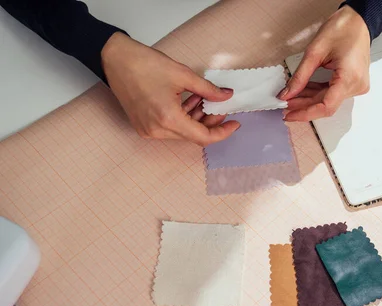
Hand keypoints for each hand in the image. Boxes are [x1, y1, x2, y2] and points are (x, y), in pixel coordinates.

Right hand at [101, 32, 239, 144]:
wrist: (114, 59)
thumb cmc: (143, 64)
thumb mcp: (183, 75)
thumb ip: (208, 89)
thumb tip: (226, 96)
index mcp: (168, 119)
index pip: (203, 137)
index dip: (222, 133)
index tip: (234, 124)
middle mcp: (157, 130)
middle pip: (193, 135)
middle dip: (210, 123)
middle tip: (221, 107)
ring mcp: (149, 130)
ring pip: (182, 132)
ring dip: (197, 119)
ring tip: (206, 101)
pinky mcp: (144, 126)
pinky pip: (170, 128)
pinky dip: (183, 118)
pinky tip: (191, 102)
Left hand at [278, 5, 370, 121]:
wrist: (358, 20)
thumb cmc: (342, 29)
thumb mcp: (315, 52)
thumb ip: (300, 76)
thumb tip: (287, 94)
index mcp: (349, 78)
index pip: (326, 107)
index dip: (305, 113)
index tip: (289, 115)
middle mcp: (356, 85)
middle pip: (326, 104)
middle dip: (304, 106)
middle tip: (284, 104)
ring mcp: (357, 85)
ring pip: (329, 100)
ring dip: (309, 99)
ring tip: (290, 98)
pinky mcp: (354, 82)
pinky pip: (334, 93)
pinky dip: (318, 93)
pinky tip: (303, 91)